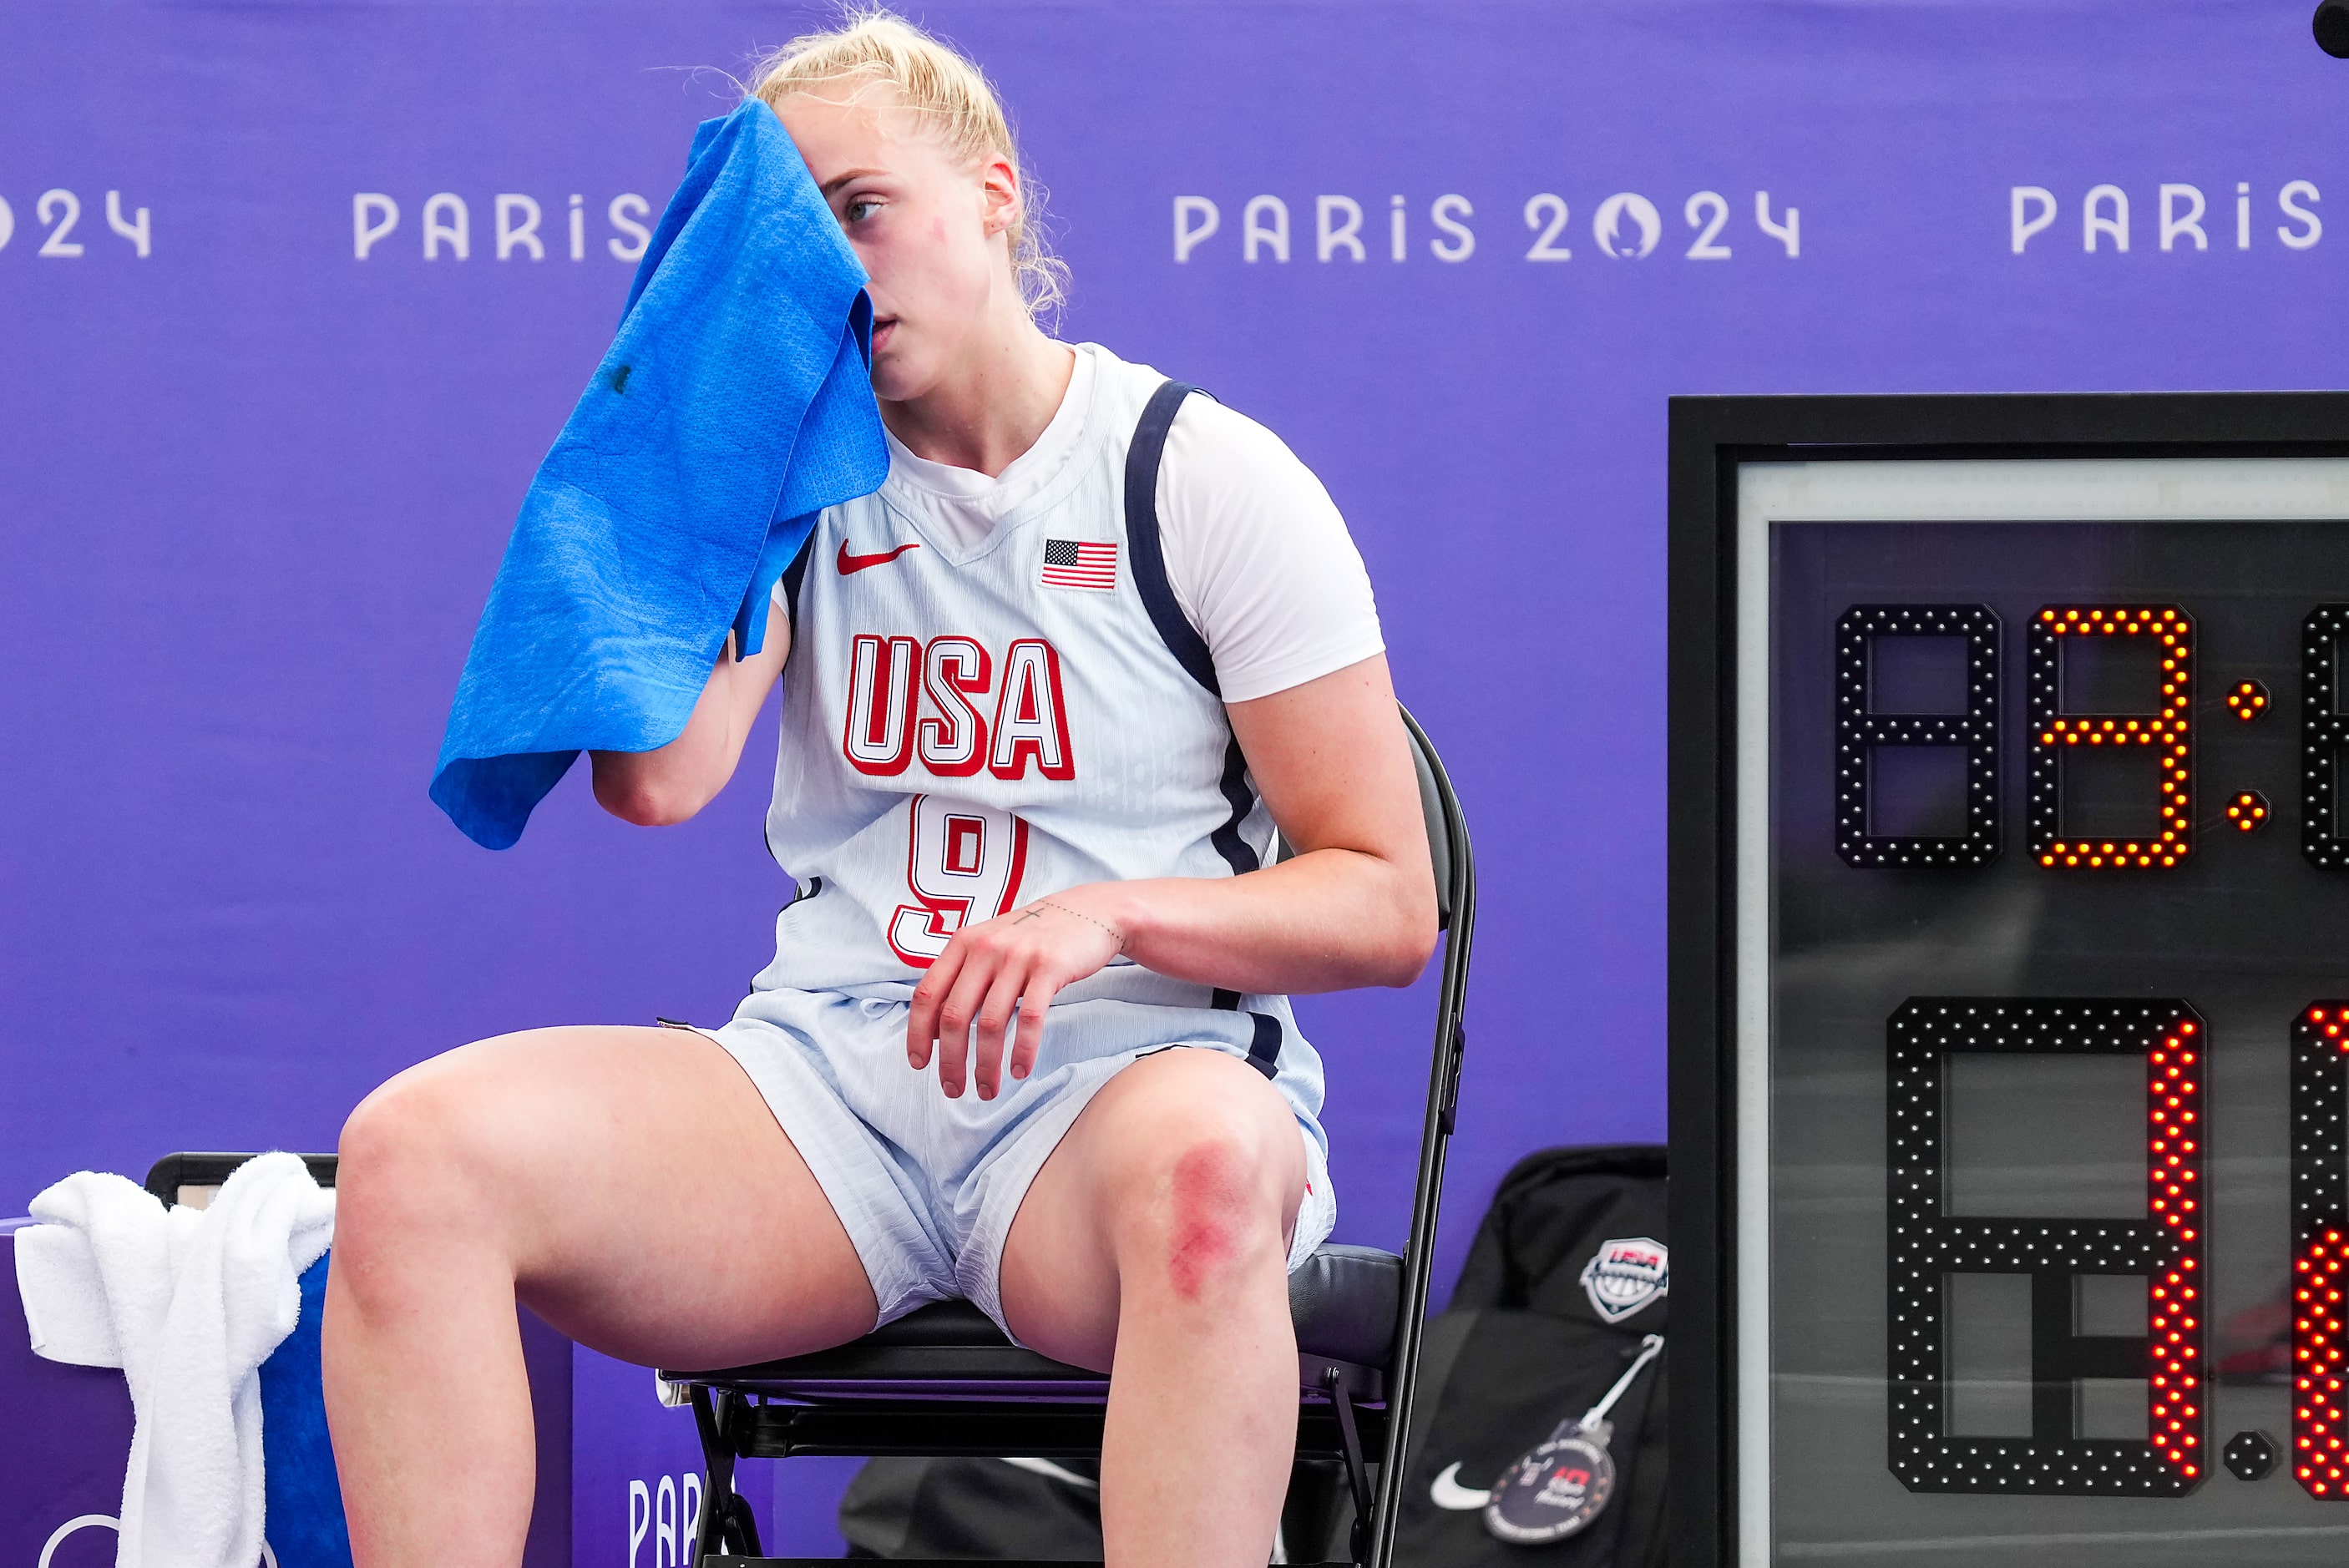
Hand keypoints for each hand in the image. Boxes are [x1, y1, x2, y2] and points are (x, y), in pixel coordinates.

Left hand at [907, 890, 1128, 1098]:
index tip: (919, 1065)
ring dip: (986, 1066)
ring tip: (987, 1090)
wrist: (1088, 911)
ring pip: (991, 1024)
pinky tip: (1020, 1071)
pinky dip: (1023, 1051)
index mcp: (962, 943)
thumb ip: (962, 980)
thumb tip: (935, 1033)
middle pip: (955, 1016)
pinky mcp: (1049, 967)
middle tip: (953, 1090)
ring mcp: (1017, 956)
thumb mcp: (989, 946)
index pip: (926, 995)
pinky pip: (1030, 1019)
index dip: (917, 1034)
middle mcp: (985, 948)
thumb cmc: (1034, 936)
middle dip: (951, 1061)